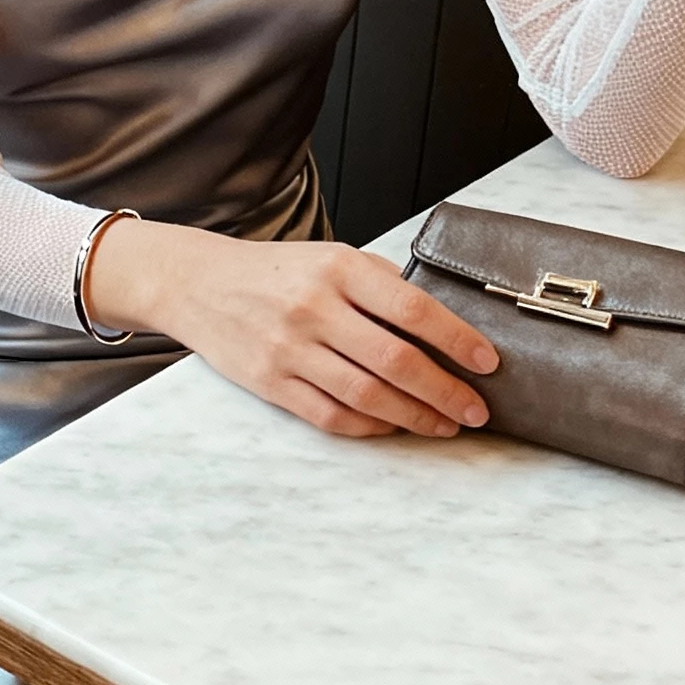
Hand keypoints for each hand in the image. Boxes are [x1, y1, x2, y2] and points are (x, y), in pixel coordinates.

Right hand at [86, 218, 497, 440]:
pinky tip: (395, 426)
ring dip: (415, 416)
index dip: (456, 339)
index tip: (487, 362)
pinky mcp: (271, 383)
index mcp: (338, 269)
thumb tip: (440, 325)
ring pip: (368, 395)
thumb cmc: (274, 272)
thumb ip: (378, 286)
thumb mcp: (328, 257)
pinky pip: (332, 415)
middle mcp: (315, 308)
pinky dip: (371, 426)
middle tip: (476, 409)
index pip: (413, 308)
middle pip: (396, 361)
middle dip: (446, 391)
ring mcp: (290, 349)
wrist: (198, 284)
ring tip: (445, 424)